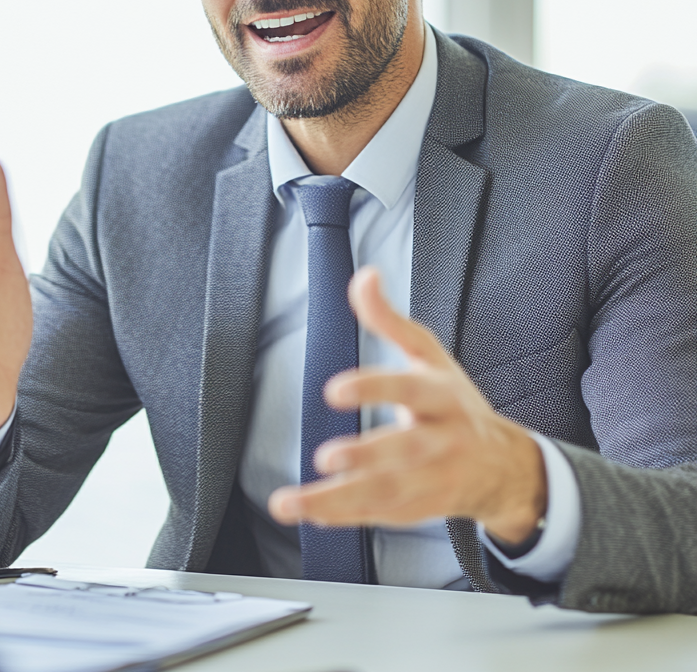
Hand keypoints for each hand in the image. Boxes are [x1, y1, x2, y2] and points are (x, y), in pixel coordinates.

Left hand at [268, 267, 546, 544]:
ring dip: (335, 500)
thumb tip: (364, 276)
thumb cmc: (455, 403)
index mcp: (442, 397)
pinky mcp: (415, 508)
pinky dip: (340, 517)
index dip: (374, 388)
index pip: (409, 389)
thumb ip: (389, 318)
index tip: (334, 390)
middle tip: (326, 457)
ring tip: (292, 502)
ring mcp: (429, 481)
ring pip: (383, 493)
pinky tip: (306, 512)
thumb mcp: (428, 355)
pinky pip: (375, 516)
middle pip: (403, 451)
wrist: (502, 467)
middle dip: (365, 456)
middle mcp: (440, 441)